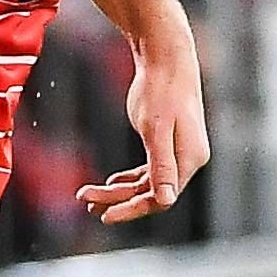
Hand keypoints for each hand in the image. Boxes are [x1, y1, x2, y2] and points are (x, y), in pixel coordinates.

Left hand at [77, 41, 211, 224]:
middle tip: (86, 202)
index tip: (105, 214)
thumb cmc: (163, 91)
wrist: (165, 61)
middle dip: (118, 200)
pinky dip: (128, 179)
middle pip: (151, 194)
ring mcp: (175, 154)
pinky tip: (111, 181)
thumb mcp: (157, 130)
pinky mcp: (163, 145)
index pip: (161, 198)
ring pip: (146, 184)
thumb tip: (166, 201)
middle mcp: (186, 161)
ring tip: (89, 194)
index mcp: (189, 160)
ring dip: (118, 191)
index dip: (133, 210)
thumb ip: (162, 166)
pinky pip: (147, 172)